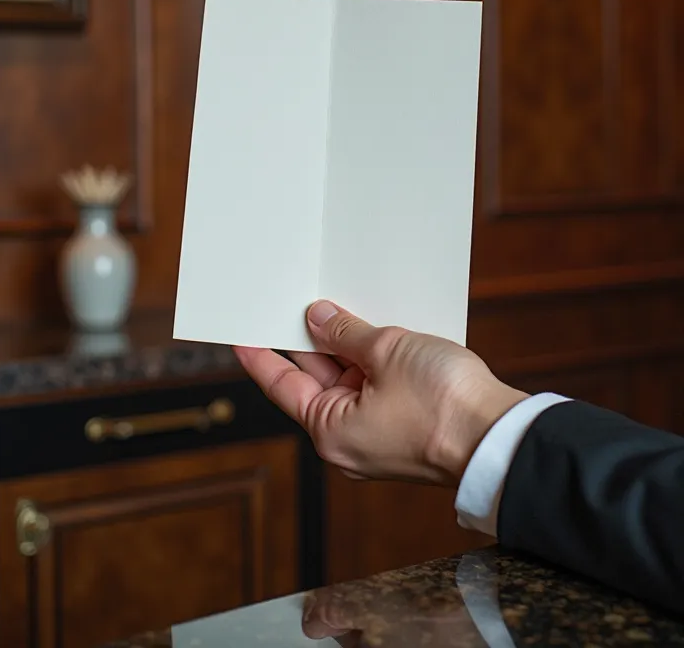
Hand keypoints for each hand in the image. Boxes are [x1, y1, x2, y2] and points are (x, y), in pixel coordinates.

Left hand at [233, 302, 526, 484]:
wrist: (499, 438)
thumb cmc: (441, 404)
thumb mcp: (386, 351)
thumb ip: (346, 333)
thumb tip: (318, 318)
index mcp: (331, 431)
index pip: (281, 385)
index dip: (260, 355)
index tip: (239, 334)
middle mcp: (349, 439)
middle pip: (316, 380)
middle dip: (308, 340)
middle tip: (291, 301)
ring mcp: (379, 433)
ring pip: (351, 379)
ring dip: (345, 344)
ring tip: (333, 303)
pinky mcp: (406, 424)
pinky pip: (377, 385)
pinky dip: (372, 357)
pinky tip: (374, 324)